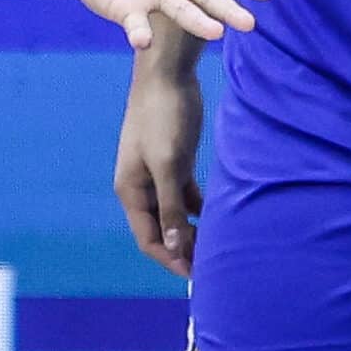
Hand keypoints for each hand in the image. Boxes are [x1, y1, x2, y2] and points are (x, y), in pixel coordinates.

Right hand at [115, 60, 204, 276]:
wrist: (167, 75)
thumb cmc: (163, 119)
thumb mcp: (168, 165)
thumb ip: (169, 207)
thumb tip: (172, 247)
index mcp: (131, 190)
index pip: (148, 238)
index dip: (170, 258)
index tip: (198, 275)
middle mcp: (141, 187)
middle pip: (161, 231)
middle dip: (183, 250)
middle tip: (213, 266)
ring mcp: (158, 176)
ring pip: (175, 215)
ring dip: (193, 232)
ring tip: (220, 247)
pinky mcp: (175, 163)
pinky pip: (185, 198)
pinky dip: (199, 211)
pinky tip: (220, 219)